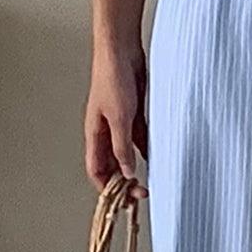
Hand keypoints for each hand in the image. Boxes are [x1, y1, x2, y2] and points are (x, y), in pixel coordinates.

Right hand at [85, 43, 147, 190]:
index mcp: (95, 134)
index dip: (106, 188)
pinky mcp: (134, 113)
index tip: (122, 201)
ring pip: (126, 153)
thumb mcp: (120, 118)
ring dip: (135, 167)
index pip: (96, 170)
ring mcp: (120, 123)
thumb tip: (127, 173)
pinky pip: (138, 139)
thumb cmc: (113, 78)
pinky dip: (145, 150)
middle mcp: (105, 131)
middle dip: (123, 182)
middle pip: (111, 165)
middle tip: (140, 195)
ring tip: (149, 181)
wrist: (122, 50)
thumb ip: (123, 147)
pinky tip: (156, 157)